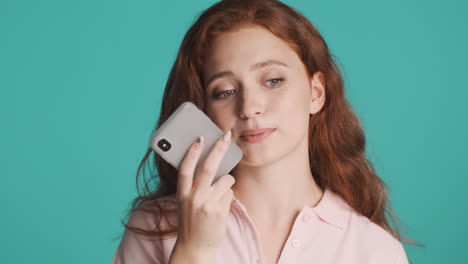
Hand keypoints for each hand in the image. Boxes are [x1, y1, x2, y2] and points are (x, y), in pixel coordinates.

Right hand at [174, 130, 234, 250]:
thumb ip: (194, 186)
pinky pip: (230, 194)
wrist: (195, 247)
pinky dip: (228, 196)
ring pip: (226, 180)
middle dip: (219, 148)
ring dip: (227, 182)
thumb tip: (210, 164)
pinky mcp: (220, 211)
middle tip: (227, 136)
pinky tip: (221, 207)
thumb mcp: (186, 203)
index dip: (192, 152)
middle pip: (209, 167)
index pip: (186, 168)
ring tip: (220, 194)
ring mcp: (207, 204)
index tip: (200, 138)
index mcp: (182, 194)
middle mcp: (194, 197)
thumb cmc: (191, 222)